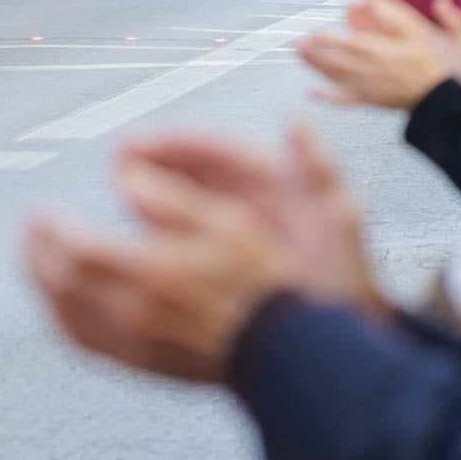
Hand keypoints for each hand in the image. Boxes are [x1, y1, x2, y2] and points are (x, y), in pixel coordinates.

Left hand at [25, 167, 303, 383]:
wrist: (284, 348)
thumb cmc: (262, 279)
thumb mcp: (225, 220)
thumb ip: (169, 196)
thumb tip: (124, 175)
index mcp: (155, 270)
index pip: (75, 250)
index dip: (48, 230)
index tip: (40, 212)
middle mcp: (137, 311)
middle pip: (61, 285)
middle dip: (36, 255)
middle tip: (29, 231)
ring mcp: (137, 343)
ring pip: (66, 317)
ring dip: (44, 287)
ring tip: (38, 261)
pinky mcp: (143, 363)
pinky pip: (86, 342)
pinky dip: (64, 318)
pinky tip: (64, 304)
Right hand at [121, 124, 386, 317]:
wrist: (338, 341)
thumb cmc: (343, 278)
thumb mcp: (336, 220)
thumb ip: (318, 167)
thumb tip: (297, 119)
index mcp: (276, 179)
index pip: (218, 149)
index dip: (175, 143)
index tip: (137, 144)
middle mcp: (247, 196)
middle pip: (191, 169)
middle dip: (152, 162)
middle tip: (117, 163)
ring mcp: (229, 227)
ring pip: (180, 200)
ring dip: (148, 191)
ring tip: (117, 189)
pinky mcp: (216, 257)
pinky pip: (180, 236)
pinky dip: (155, 230)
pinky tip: (130, 236)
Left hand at [299, 0, 460, 108]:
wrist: (450, 106)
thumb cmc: (451, 72)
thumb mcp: (454, 39)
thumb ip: (435, 17)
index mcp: (391, 54)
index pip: (355, 46)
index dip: (333, 40)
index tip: (316, 34)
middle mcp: (377, 71)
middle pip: (340, 61)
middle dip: (317, 52)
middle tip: (296, 43)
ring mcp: (373, 88)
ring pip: (339, 77)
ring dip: (317, 66)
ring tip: (299, 54)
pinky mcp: (374, 101)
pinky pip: (347, 100)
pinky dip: (328, 97)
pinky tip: (311, 92)